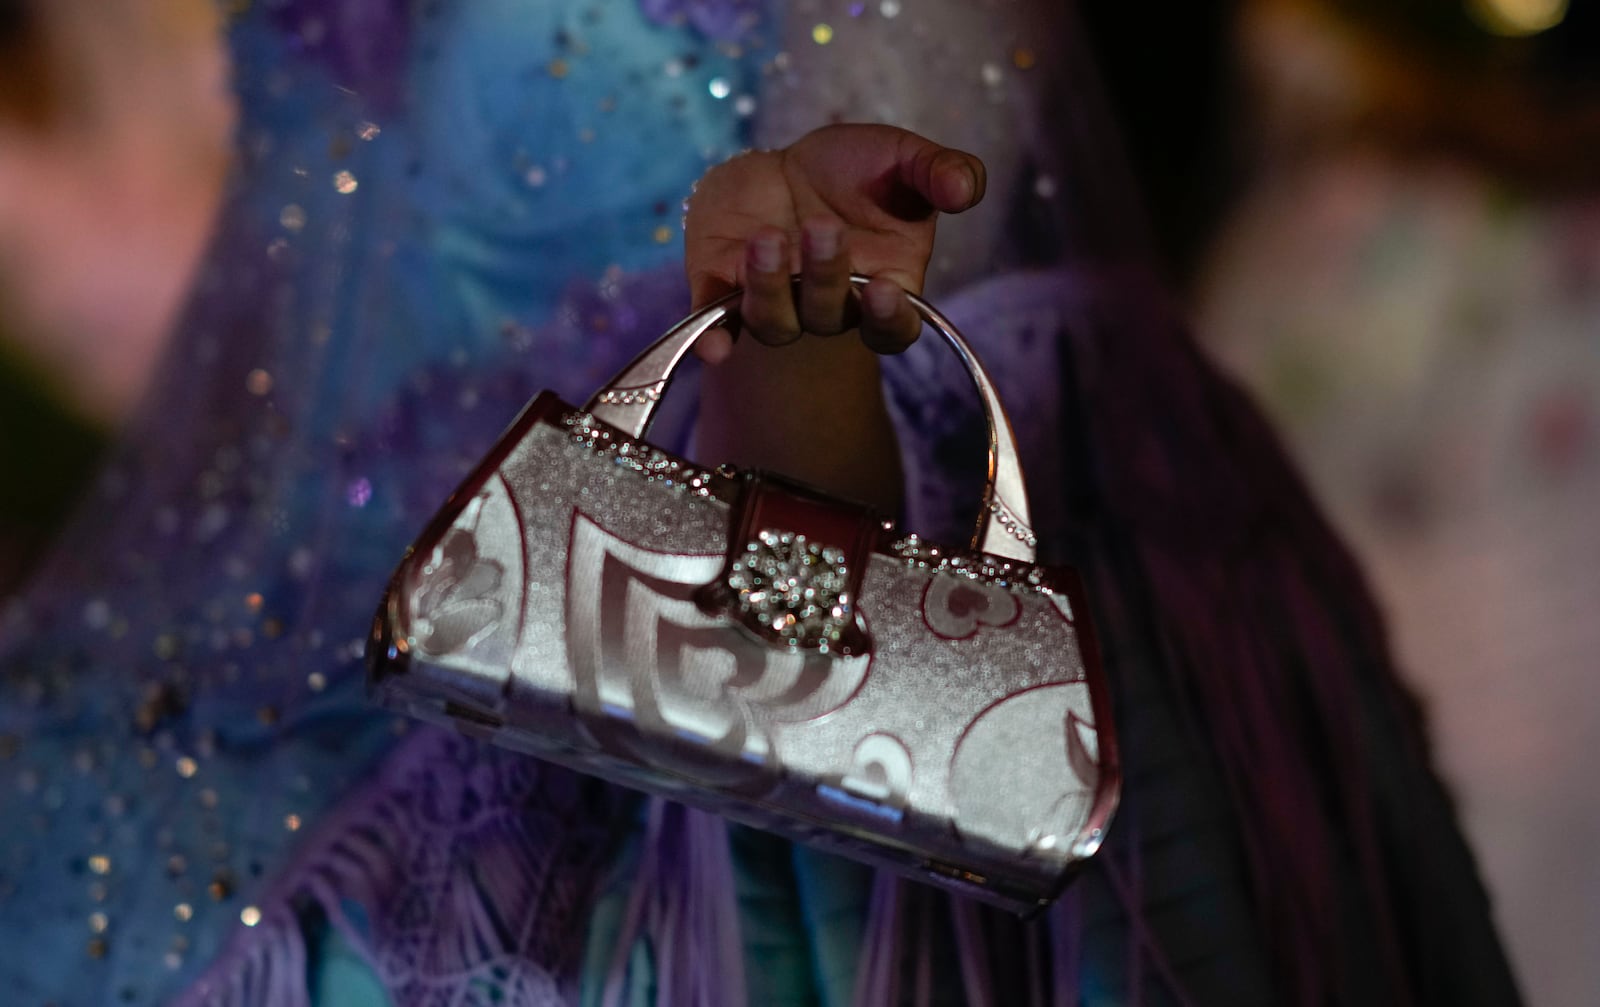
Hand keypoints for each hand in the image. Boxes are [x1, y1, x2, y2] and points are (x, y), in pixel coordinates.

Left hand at [684, 123, 985, 361]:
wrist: (787, 163)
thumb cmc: (857, 172)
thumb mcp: (904, 160)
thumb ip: (939, 173)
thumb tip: (967, 190)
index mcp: (882, 287)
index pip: (892, 329)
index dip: (889, 319)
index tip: (885, 289)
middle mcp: (830, 307)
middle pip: (830, 317)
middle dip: (826, 276)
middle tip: (821, 227)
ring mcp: (776, 301)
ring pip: (773, 321)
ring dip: (771, 288)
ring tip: (767, 238)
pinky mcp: (722, 287)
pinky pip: (715, 323)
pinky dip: (711, 337)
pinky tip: (711, 345)